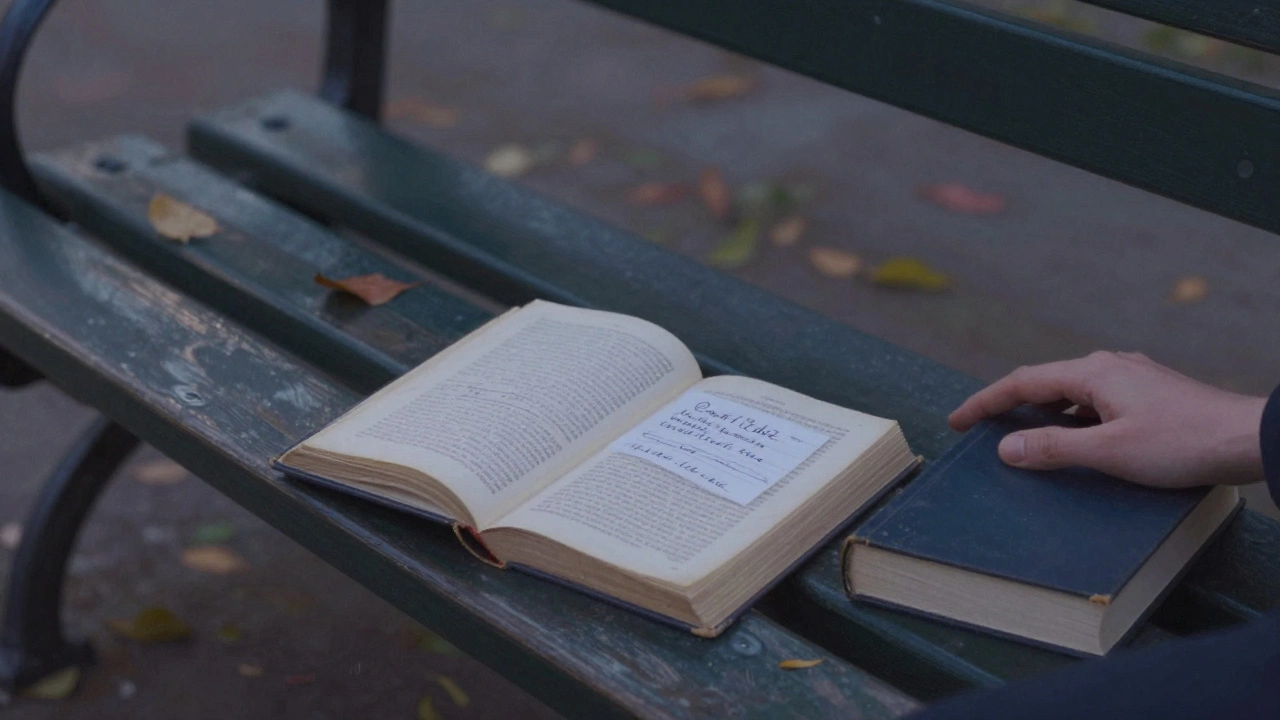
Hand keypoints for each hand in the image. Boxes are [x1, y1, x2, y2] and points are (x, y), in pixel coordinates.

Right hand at [947, 351, 1265, 487]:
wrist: (1247, 437)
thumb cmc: (1183, 442)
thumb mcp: (1109, 452)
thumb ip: (1054, 448)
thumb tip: (1008, 447)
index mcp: (1092, 373)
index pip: (1022, 383)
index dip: (985, 402)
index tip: (958, 420)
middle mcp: (1109, 366)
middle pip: (1045, 382)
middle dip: (1010, 405)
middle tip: (983, 428)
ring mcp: (1131, 378)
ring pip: (1072, 392)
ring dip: (1044, 412)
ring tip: (1025, 437)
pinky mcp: (1149, 393)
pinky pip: (1095, 400)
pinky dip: (1073, 417)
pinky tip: (1078, 439)